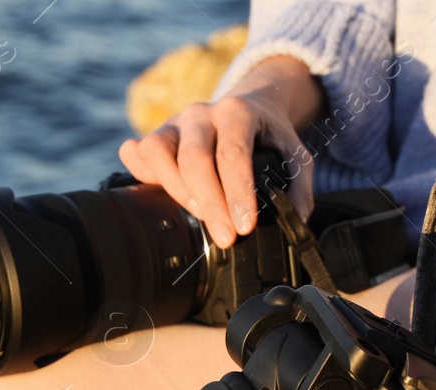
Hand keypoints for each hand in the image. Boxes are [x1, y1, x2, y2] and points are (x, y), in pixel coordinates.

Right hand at [120, 56, 322, 248]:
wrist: (248, 106)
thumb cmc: (269, 136)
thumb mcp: (296, 156)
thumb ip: (300, 188)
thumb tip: (295, 220)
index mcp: (237, 113)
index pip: (232, 153)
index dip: (236, 193)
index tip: (244, 227)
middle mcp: (201, 113)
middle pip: (194, 158)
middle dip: (210, 204)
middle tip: (227, 238)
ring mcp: (174, 123)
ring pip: (157, 152)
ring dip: (177, 192)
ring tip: (202, 216)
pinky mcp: (156, 135)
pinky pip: (136, 154)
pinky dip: (144, 177)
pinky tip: (167, 195)